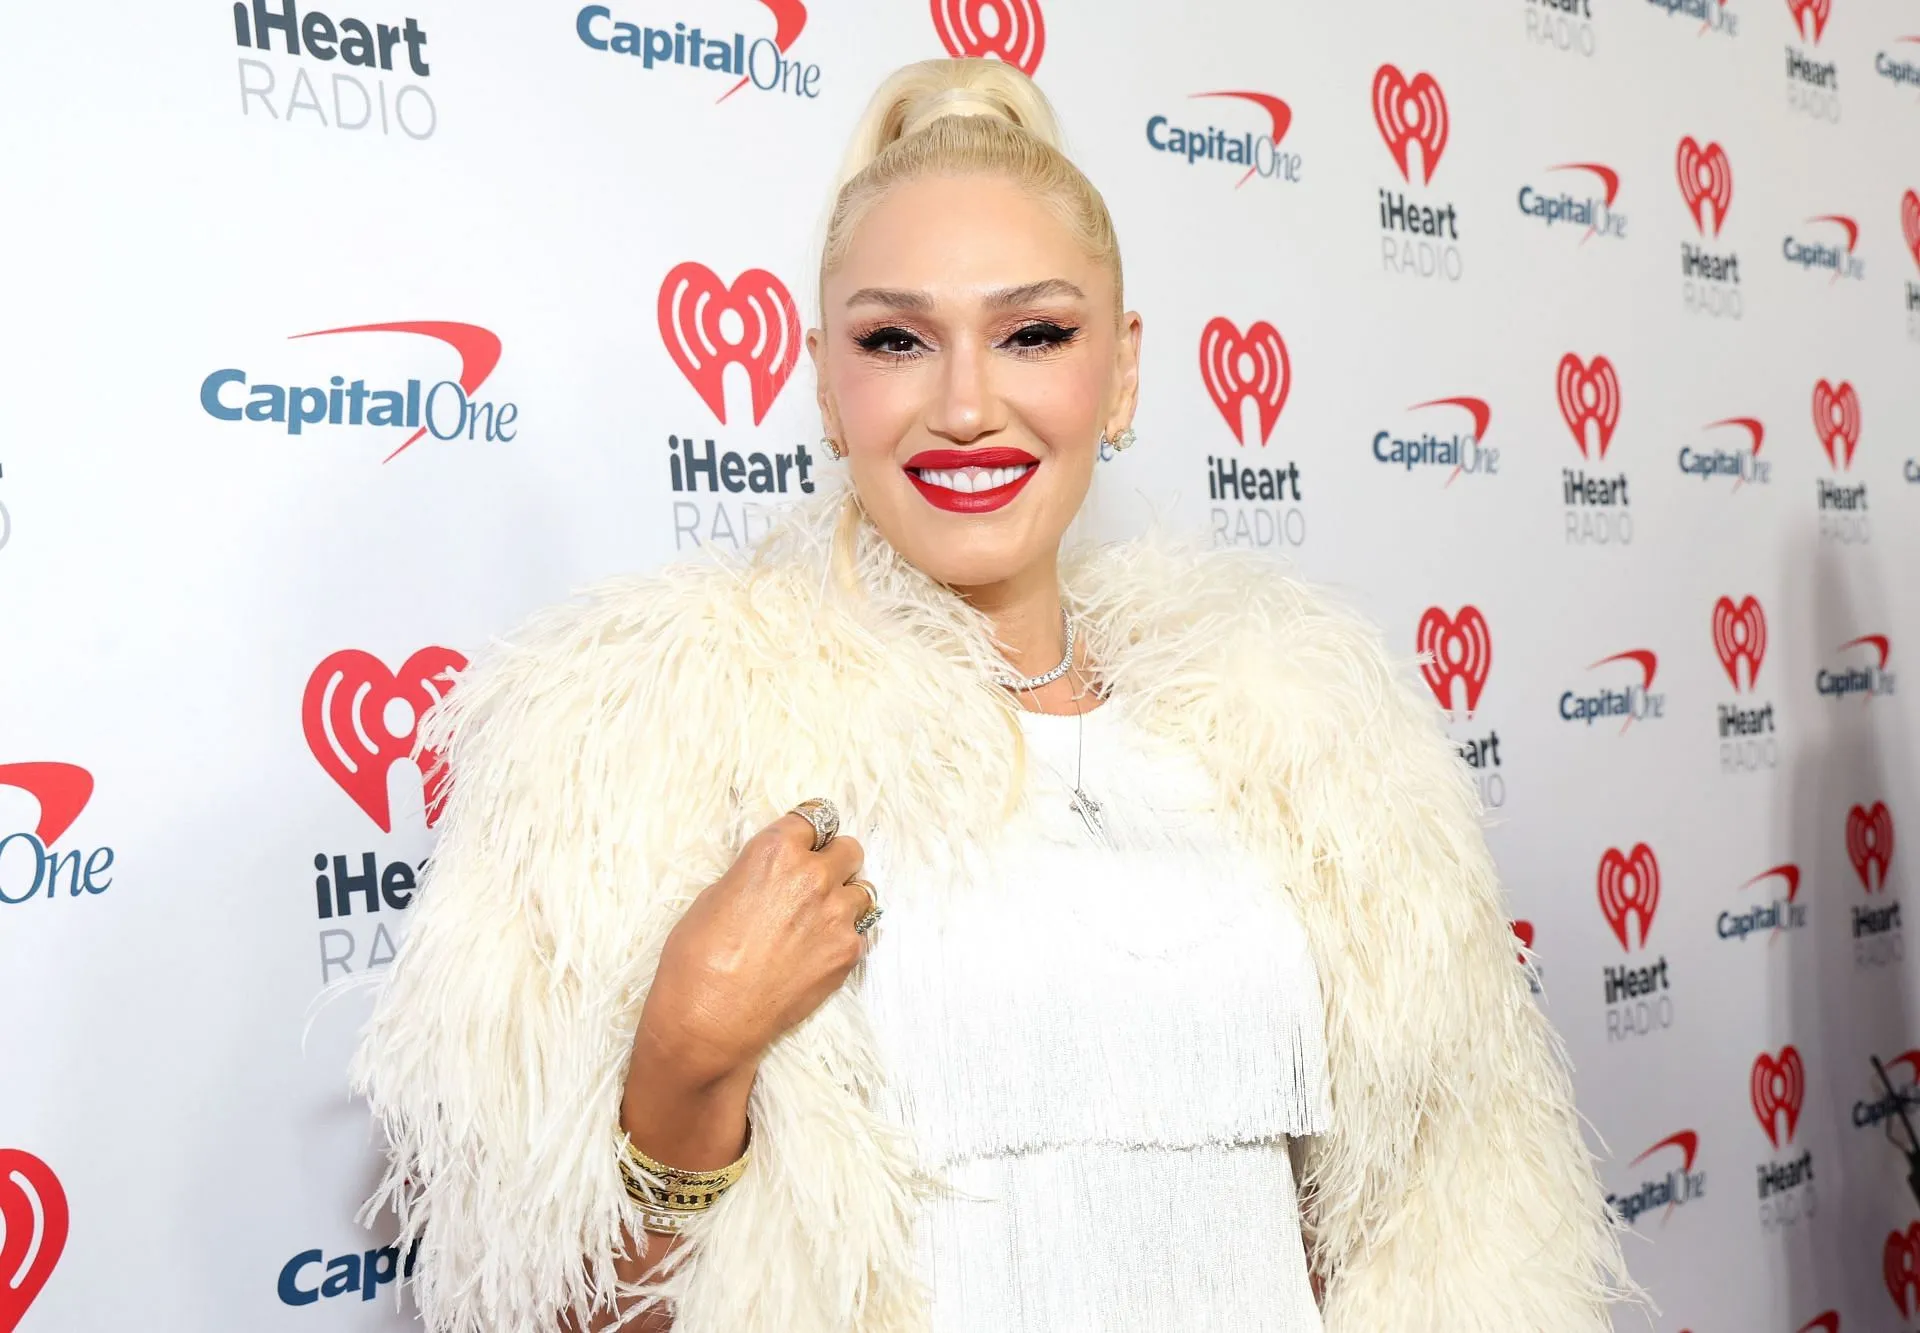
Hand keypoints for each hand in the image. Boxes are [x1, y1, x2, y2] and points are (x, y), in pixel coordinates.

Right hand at [637, 809, 873, 1087]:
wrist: (711, 1018)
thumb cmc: (697, 957)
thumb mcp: (717, 893)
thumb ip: (757, 873)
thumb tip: (774, 874)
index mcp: (776, 850)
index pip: (815, 818)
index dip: (810, 833)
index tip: (810, 841)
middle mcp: (814, 875)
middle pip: (850, 849)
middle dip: (835, 861)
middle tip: (815, 882)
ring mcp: (837, 915)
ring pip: (862, 891)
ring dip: (844, 900)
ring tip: (817, 922)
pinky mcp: (848, 952)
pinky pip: (860, 932)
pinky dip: (844, 938)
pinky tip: (816, 953)